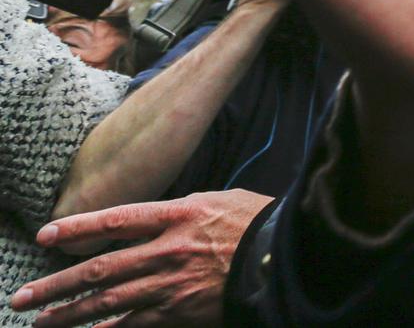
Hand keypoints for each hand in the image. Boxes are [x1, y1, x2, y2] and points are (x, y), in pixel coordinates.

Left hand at [8, 189, 272, 326]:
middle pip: (100, 267)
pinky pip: (134, 325)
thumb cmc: (258, 224)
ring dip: (70, 313)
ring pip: (109, 300)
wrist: (284, 258)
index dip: (78, 227)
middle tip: (22, 296)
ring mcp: (171, 284)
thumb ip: (183, 210)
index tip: (46, 234)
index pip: (116, 219)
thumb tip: (155, 218)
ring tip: (41, 320)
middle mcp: (167, 250)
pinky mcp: (180, 312)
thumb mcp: (219, 200)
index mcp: (177, 215)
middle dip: (56, 284)